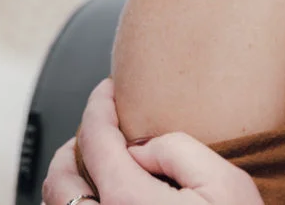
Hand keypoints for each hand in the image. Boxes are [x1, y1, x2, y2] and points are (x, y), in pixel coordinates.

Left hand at [42, 79, 262, 204]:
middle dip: (73, 145)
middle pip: (58, 179)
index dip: (98, 105)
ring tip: (95, 167)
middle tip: (96, 129)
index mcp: (128, 204)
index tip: (107, 90)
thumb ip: (177, 150)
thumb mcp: (225, 184)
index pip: (94, 139)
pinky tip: (104, 202)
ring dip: (70, 182)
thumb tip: (138, 149)